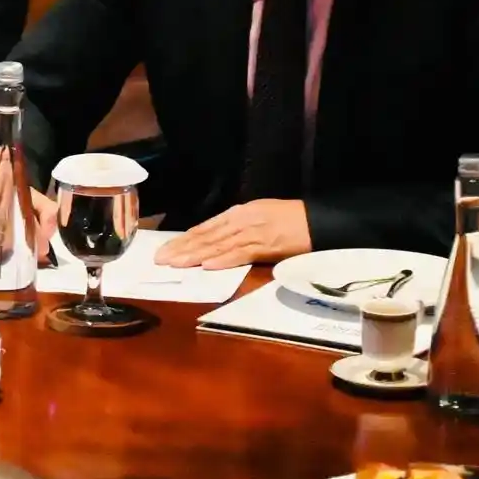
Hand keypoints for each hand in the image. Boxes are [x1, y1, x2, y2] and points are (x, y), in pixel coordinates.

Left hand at [162, 197, 312, 269]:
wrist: (320, 220)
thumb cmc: (291, 219)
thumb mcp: (258, 216)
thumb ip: (236, 227)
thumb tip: (213, 242)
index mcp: (239, 213)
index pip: (205, 228)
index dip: (184, 239)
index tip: (165, 249)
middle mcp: (242, 220)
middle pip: (206, 236)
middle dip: (181, 248)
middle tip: (159, 259)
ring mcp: (253, 233)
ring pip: (218, 245)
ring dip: (195, 255)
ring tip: (175, 263)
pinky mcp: (267, 245)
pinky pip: (242, 253)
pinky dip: (224, 259)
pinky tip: (207, 265)